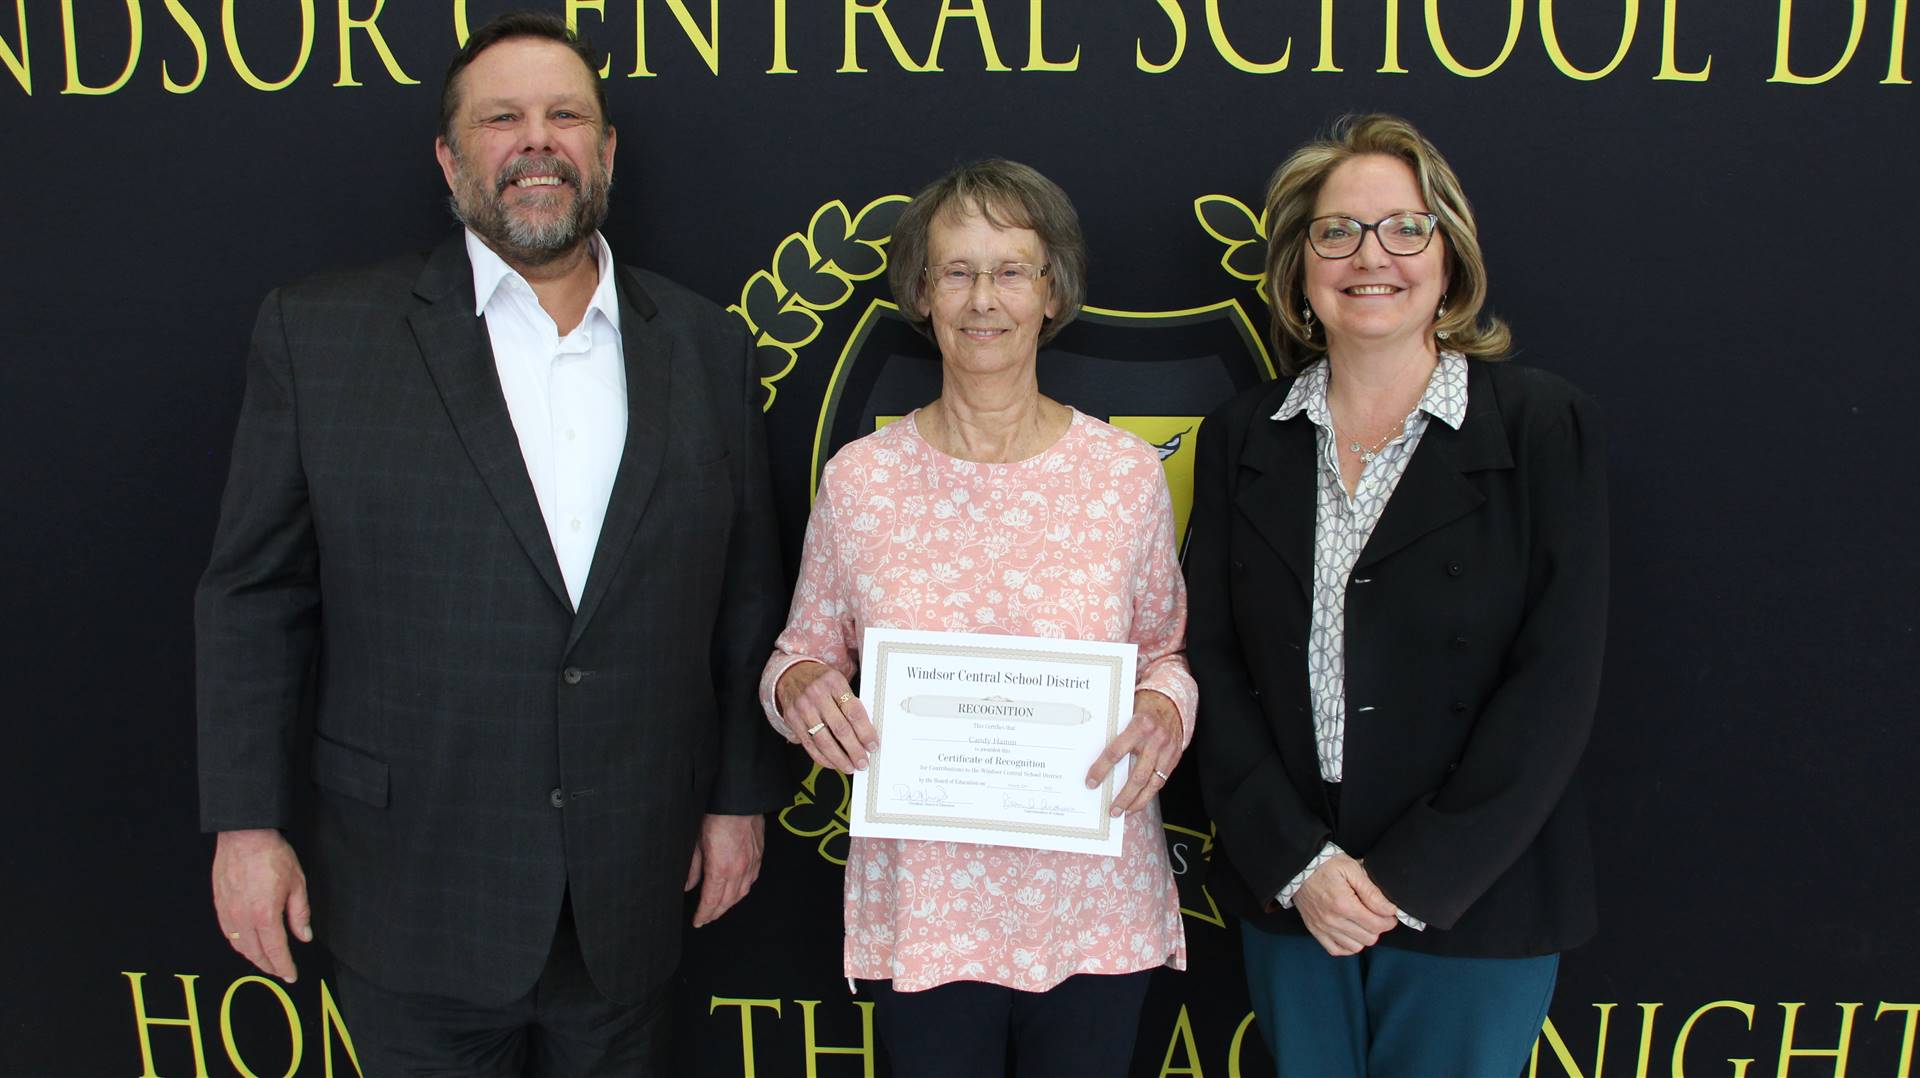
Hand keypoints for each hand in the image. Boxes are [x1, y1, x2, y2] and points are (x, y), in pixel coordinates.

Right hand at [212, 828, 311, 982]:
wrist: (244, 836)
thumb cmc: (273, 856)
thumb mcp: (297, 884)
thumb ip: (300, 914)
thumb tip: (304, 936)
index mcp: (265, 915)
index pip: (275, 950)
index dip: (284, 966)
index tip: (291, 975)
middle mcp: (243, 918)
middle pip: (255, 953)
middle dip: (269, 966)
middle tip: (279, 972)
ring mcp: (228, 913)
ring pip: (239, 946)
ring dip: (253, 957)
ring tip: (265, 961)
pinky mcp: (219, 905)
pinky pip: (228, 932)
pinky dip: (239, 943)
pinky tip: (247, 943)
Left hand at [685, 814, 764, 926]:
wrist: (739, 799)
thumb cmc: (716, 815)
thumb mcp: (696, 842)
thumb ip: (693, 867)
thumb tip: (688, 885)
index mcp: (720, 869)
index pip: (711, 901)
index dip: (704, 914)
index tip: (698, 921)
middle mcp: (738, 870)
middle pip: (727, 901)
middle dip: (716, 913)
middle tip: (706, 919)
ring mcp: (751, 863)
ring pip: (742, 893)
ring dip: (730, 904)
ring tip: (720, 909)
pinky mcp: (758, 856)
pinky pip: (752, 880)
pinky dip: (743, 890)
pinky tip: (738, 891)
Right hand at [775, 661, 877, 773]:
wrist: (792, 673)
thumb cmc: (820, 680)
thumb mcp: (838, 682)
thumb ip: (850, 703)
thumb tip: (866, 733)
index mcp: (834, 682)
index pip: (854, 712)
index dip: (865, 732)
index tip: (872, 745)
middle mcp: (817, 695)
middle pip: (840, 729)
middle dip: (854, 750)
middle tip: (863, 762)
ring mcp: (803, 708)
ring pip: (824, 740)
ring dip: (839, 758)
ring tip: (849, 766)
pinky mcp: (792, 719)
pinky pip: (809, 744)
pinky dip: (822, 757)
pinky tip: (832, 763)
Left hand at [1085, 690, 1182, 815]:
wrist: (1171, 703)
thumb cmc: (1143, 708)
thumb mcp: (1127, 712)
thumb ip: (1115, 731)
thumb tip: (1090, 752)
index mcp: (1138, 725)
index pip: (1115, 752)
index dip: (1101, 769)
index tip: (1091, 783)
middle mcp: (1154, 739)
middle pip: (1136, 775)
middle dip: (1123, 796)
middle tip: (1111, 809)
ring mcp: (1167, 750)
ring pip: (1151, 783)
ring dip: (1137, 801)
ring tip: (1124, 812)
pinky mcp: (1174, 758)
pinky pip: (1161, 781)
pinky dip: (1148, 795)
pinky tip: (1138, 803)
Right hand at [1293, 853, 1398, 956]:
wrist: (1299, 867)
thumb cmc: (1326, 865)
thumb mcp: (1352, 869)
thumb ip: (1372, 892)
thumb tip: (1390, 909)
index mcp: (1344, 904)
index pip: (1377, 925)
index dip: (1389, 921)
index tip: (1389, 913)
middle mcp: (1332, 920)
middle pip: (1369, 938)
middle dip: (1378, 927)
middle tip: (1376, 914)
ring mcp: (1323, 928)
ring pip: (1356, 947)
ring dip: (1364, 936)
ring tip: (1362, 921)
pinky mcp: (1315, 931)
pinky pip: (1337, 950)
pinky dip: (1347, 945)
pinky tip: (1351, 932)